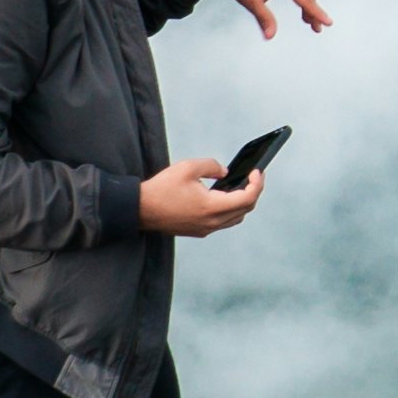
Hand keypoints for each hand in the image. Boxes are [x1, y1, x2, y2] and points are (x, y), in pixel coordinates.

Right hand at [140, 155, 266, 235]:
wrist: (140, 209)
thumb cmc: (162, 189)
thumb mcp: (188, 167)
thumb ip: (212, 166)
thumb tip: (226, 172)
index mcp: (212, 207)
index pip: (247, 199)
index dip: (257, 184)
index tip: (257, 172)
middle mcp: (212, 223)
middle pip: (245, 210)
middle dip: (253, 192)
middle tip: (254, 176)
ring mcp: (205, 229)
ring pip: (235, 218)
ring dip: (242, 203)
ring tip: (240, 185)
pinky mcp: (198, 231)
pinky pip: (223, 222)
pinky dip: (230, 209)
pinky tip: (223, 196)